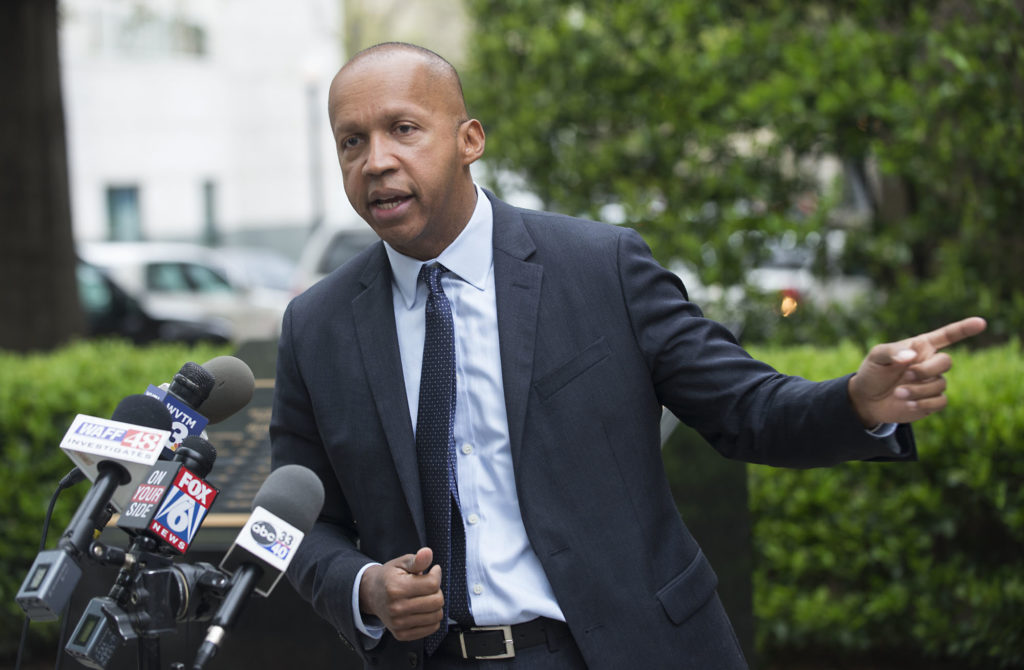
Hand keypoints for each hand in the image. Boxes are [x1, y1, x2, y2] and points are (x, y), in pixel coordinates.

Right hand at [359, 547, 443, 640]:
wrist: (371, 594)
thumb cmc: (390, 576)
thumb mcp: (401, 563)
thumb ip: (417, 559)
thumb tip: (428, 553)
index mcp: (396, 588)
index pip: (432, 584)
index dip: (436, 574)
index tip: (433, 571)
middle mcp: (396, 608)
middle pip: (437, 601)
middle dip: (437, 591)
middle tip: (428, 586)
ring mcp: (398, 624)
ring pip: (436, 616)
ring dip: (435, 605)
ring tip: (425, 597)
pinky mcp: (401, 634)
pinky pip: (431, 628)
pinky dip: (432, 618)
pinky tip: (423, 609)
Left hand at [848, 316, 986, 426]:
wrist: (867, 399)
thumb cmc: (872, 372)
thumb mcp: (876, 357)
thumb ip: (892, 352)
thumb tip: (912, 355)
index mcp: (921, 347)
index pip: (947, 336)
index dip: (964, 329)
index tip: (981, 323)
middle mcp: (930, 363)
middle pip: (946, 362)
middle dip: (927, 369)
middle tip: (906, 375)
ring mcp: (932, 382)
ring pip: (940, 384)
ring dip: (918, 390)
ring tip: (898, 393)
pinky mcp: (932, 401)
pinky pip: (940, 401)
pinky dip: (924, 403)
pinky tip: (908, 404)